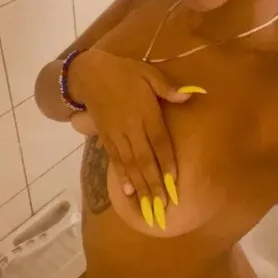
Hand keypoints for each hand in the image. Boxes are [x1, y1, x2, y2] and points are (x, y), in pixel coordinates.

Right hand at [68, 50, 205, 228]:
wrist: (89, 74)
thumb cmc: (124, 72)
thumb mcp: (148, 72)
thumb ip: (167, 87)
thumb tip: (188, 96)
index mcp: (146, 112)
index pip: (159, 141)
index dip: (166, 162)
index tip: (174, 181)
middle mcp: (132, 127)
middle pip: (145, 159)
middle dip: (154, 183)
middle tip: (162, 204)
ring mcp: (117, 135)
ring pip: (130, 164)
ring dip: (140, 186)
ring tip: (148, 205)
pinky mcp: (105, 138)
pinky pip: (115, 160)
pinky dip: (122, 176)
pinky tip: (127, 191)